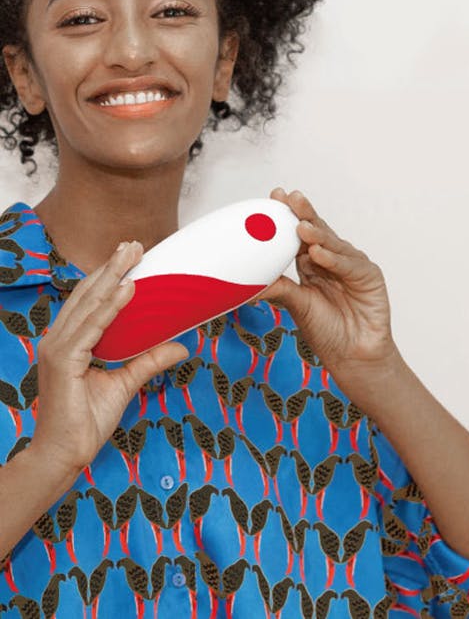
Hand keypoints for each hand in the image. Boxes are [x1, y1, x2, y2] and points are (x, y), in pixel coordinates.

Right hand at [30, 241, 189, 475]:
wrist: (66, 453)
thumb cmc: (87, 421)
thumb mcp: (126, 383)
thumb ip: (149, 360)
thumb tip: (181, 346)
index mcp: (69, 342)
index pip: (91, 301)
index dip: (110, 276)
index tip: (130, 256)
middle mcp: (59, 339)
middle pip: (89, 294)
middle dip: (112, 267)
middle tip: (134, 244)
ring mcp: (57, 348)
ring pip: (90, 304)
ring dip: (113, 276)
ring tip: (131, 254)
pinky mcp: (63, 360)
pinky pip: (92, 327)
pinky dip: (111, 307)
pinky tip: (128, 289)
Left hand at [254, 188, 401, 401]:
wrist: (353, 357)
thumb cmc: (326, 331)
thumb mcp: (296, 305)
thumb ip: (277, 288)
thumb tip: (245, 281)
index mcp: (312, 264)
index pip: (298, 235)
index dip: (287, 216)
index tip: (274, 197)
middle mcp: (332, 260)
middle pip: (317, 232)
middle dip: (303, 214)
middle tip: (289, 198)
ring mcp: (352, 266)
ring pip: (333, 244)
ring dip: (317, 235)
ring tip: (300, 226)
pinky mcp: (369, 276)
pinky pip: (350, 264)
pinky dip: (334, 259)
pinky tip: (319, 253)